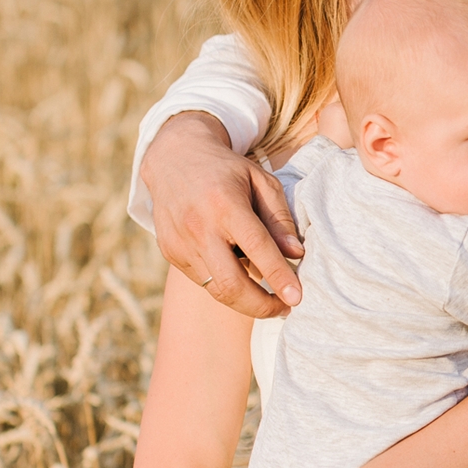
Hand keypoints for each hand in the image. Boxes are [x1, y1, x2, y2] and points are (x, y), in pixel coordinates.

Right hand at [141, 111, 303, 318]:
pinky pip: (203, 280)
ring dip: (245, 300)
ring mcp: (180, 242)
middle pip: (231, 284)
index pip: (257, 248)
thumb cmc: (227, 170)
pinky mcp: (170, 252)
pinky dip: (224, 284)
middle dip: (261, 306)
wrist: (173, 159)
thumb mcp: (261, 181)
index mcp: (226, 204)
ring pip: (216, 289)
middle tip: (284, 309)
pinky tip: (237, 272)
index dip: (278, 277)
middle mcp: (199, 226)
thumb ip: (280, 218)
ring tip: (267, 297)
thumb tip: (296, 254)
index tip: (297, 299)